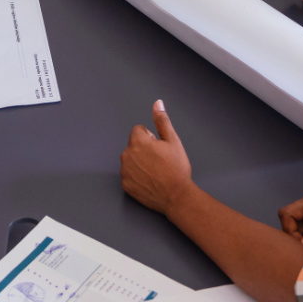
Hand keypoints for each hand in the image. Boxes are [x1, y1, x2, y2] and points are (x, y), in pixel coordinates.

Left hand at [121, 100, 194, 214]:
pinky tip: (150, 181)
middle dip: (144, 150)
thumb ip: (162, 121)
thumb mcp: (173, 141)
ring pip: (131, 161)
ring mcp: (125, 172)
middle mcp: (127, 155)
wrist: (177, 197)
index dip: (151, 138)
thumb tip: (157, 104)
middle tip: (160, 161)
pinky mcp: (126, 186)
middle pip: (134, 146)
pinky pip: (129, 176)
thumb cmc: (176, 170)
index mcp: (137, 141)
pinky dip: (137, 177)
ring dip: (140, 163)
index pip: (139, 131)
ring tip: (156, 172)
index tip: (159, 148)